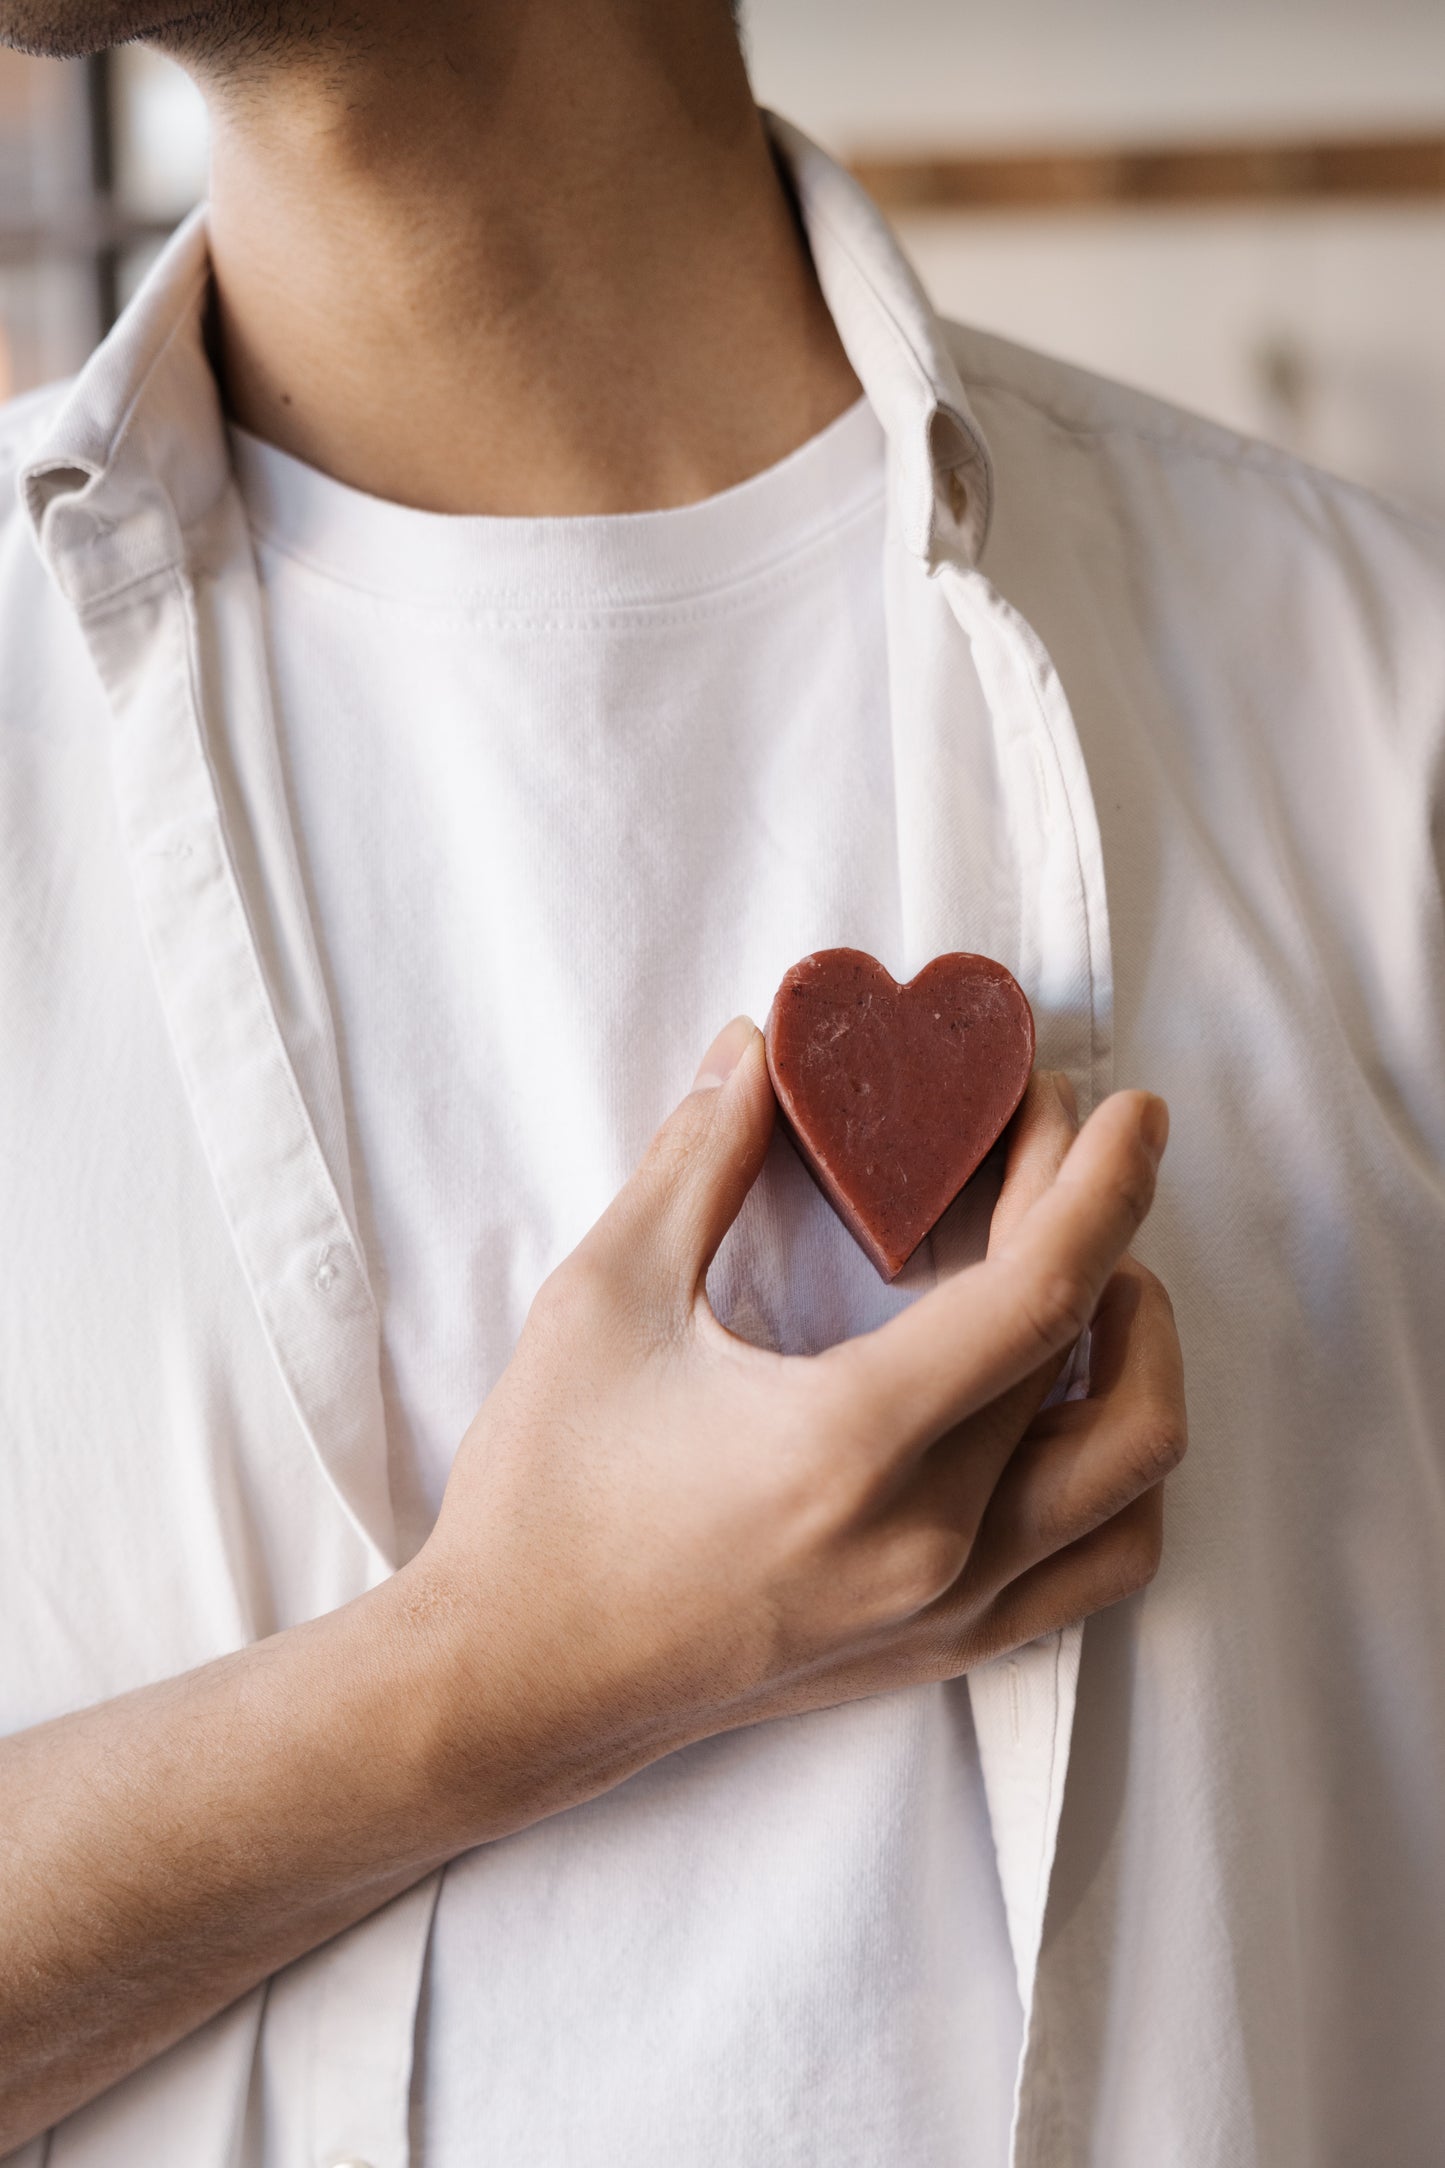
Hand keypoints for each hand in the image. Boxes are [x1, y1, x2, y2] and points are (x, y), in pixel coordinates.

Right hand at [410, 1017, 1185, 1831]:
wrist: (515, 1680)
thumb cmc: (546, 1493)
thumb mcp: (603, 1298)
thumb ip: (698, 1160)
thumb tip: (756, 1048)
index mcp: (848, 1444)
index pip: (1040, 1291)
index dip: (1099, 1184)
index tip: (1130, 1111)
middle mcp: (927, 1539)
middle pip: (1093, 1357)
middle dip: (1101, 1227)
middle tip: (1057, 1152)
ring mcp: (946, 1609)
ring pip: (1133, 1474)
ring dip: (1139, 1355)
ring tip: (1087, 1278)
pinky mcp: (941, 1650)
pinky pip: (1098, 1565)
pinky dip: (1118, 1473)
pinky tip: (1063, 1406)